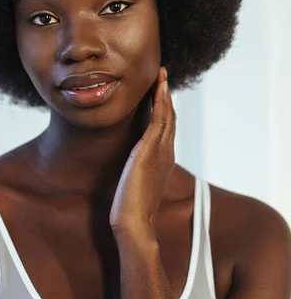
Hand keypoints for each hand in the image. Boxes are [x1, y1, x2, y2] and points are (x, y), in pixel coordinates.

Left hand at [109, 67, 175, 238]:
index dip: (164, 110)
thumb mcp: (136, 184)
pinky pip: (159, 120)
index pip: (166, 129)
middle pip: (170, 118)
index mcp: (163, 160)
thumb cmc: (131, 209)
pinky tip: (158, 89)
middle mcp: (166, 153)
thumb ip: (136, 172)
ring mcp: (161, 151)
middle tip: (163, 76)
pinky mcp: (150, 151)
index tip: (159, 93)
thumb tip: (129, 167)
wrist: (134, 223)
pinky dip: (160, 103)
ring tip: (162, 75)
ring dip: (164, 93)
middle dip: (166, 96)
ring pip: (167, 115)